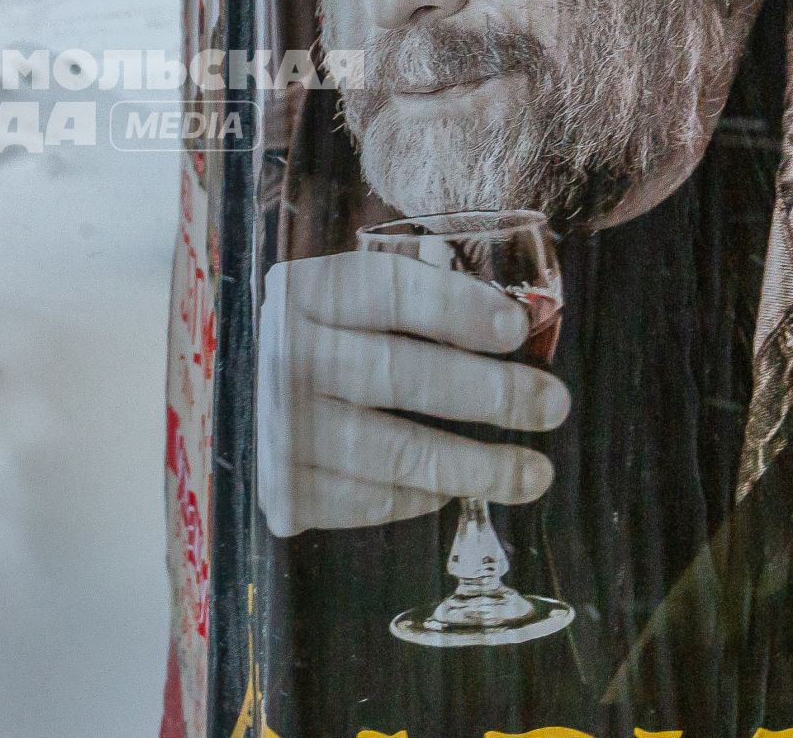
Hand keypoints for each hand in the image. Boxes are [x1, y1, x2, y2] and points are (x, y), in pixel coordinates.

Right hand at [255, 251, 570, 536]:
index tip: (516, 330)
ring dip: (475, 466)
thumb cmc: (320, 341)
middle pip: (398, 373)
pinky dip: (421, 498)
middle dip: (489, 392)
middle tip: (551, 404)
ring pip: (393, 452)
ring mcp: (281, 427)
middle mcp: (284, 356)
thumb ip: (419, 296)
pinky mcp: (284, 488)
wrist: (241, 400)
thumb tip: (522, 316)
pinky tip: (453, 488)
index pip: (386, 291)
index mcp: (303, 293)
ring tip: (534, 473)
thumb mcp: (349, 300)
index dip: (456, 309)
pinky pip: (370, 500)